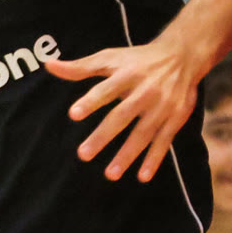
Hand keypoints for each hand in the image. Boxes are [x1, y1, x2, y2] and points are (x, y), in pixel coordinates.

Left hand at [45, 37, 201, 182]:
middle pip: (122, 116)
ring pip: (142, 134)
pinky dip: (154, 159)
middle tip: (83, 154)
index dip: (90, 101)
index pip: (106, 89)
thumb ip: (80, 67)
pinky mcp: (175, 118)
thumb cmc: (137, 59)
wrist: (182, 56)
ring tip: (110, 174)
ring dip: (127, 155)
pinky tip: (142, 176)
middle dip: (103, 136)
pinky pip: (164, 141)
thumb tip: (49, 65)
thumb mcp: (110, 58)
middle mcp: (145, 91)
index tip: (73, 114)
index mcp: (127, 74)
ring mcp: (161, 107)